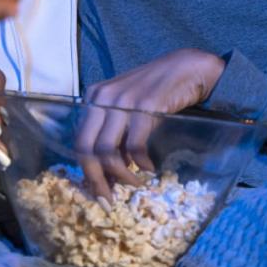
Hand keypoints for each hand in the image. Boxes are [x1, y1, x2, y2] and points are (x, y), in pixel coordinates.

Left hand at [77, 49, 224, 202]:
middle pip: (86, 148)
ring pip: (106, 150)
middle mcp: (102, 97)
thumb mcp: (128, 110)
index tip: (99, 191)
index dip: (87, 171)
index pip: (79, 140)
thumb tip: (110, 174)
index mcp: (94, 97)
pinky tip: (149, 168)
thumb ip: (116, 136)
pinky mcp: (145, 105)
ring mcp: (122, 100)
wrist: (187, 67)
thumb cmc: (157, 91)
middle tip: (109, 199)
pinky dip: (140, 163)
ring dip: (121, 175)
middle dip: (96, 179)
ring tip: (135, 183)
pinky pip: (135, 145)